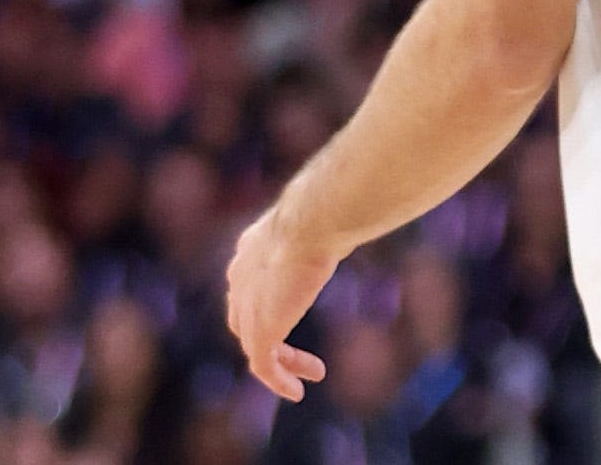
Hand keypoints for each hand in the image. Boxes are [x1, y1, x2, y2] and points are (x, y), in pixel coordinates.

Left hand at [224, 199, 338, 402]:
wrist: (312, 222)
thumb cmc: (327, 210)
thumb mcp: (325, 216)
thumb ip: (330, 226)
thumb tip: (360, 211)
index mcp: (250, 251)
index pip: (249, 284)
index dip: (267, 300)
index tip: (294, 308)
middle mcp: (240, 279)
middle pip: (245, 318)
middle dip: (269, 336)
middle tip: (294, 351)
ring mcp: (246, 307)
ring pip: (256, 345)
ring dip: (283, 362)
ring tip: (312, 373)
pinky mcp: (258, 332)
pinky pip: (263, 366)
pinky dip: (279, 380)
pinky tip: (298, 391)